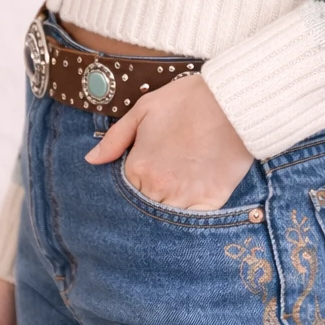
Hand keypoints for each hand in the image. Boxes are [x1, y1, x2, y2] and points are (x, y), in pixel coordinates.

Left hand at [85, 73, 252, 208]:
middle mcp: (158, 188)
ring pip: (165, 220)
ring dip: (165, 212)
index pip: (123, 192)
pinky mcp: (211, 201)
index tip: (141, 178)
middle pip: (143, 209)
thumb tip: (91, 160)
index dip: (131, 186)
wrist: (232, 102)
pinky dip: (189, 220)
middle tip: (159, 188)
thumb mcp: (144, 109)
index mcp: (138, 167)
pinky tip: (190, 207)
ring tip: (173, 197)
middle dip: (146, 202)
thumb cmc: (188, 100)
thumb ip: (115, 138)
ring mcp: (185, 198)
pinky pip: (193, 223)